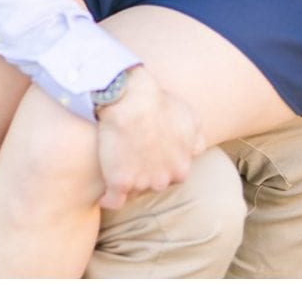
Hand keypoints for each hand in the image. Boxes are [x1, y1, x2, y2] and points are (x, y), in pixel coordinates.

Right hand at [95, 67, 210, 210]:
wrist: (133, 101)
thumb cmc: (162, 106)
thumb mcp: (191, 120)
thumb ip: (196, 141)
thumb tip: (195, 153)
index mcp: (181, 168)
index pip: (173, 177)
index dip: (163, 165)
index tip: (154, 155)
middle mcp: (164, 180)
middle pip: (154, 185)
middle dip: (147, 174)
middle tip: (136, 156)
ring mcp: (142, 183)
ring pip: (134, 192)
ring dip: (129, 183)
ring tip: (120, 166)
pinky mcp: (119, 183)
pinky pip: (113, 201)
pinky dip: (109, 199)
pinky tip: (105, 194)